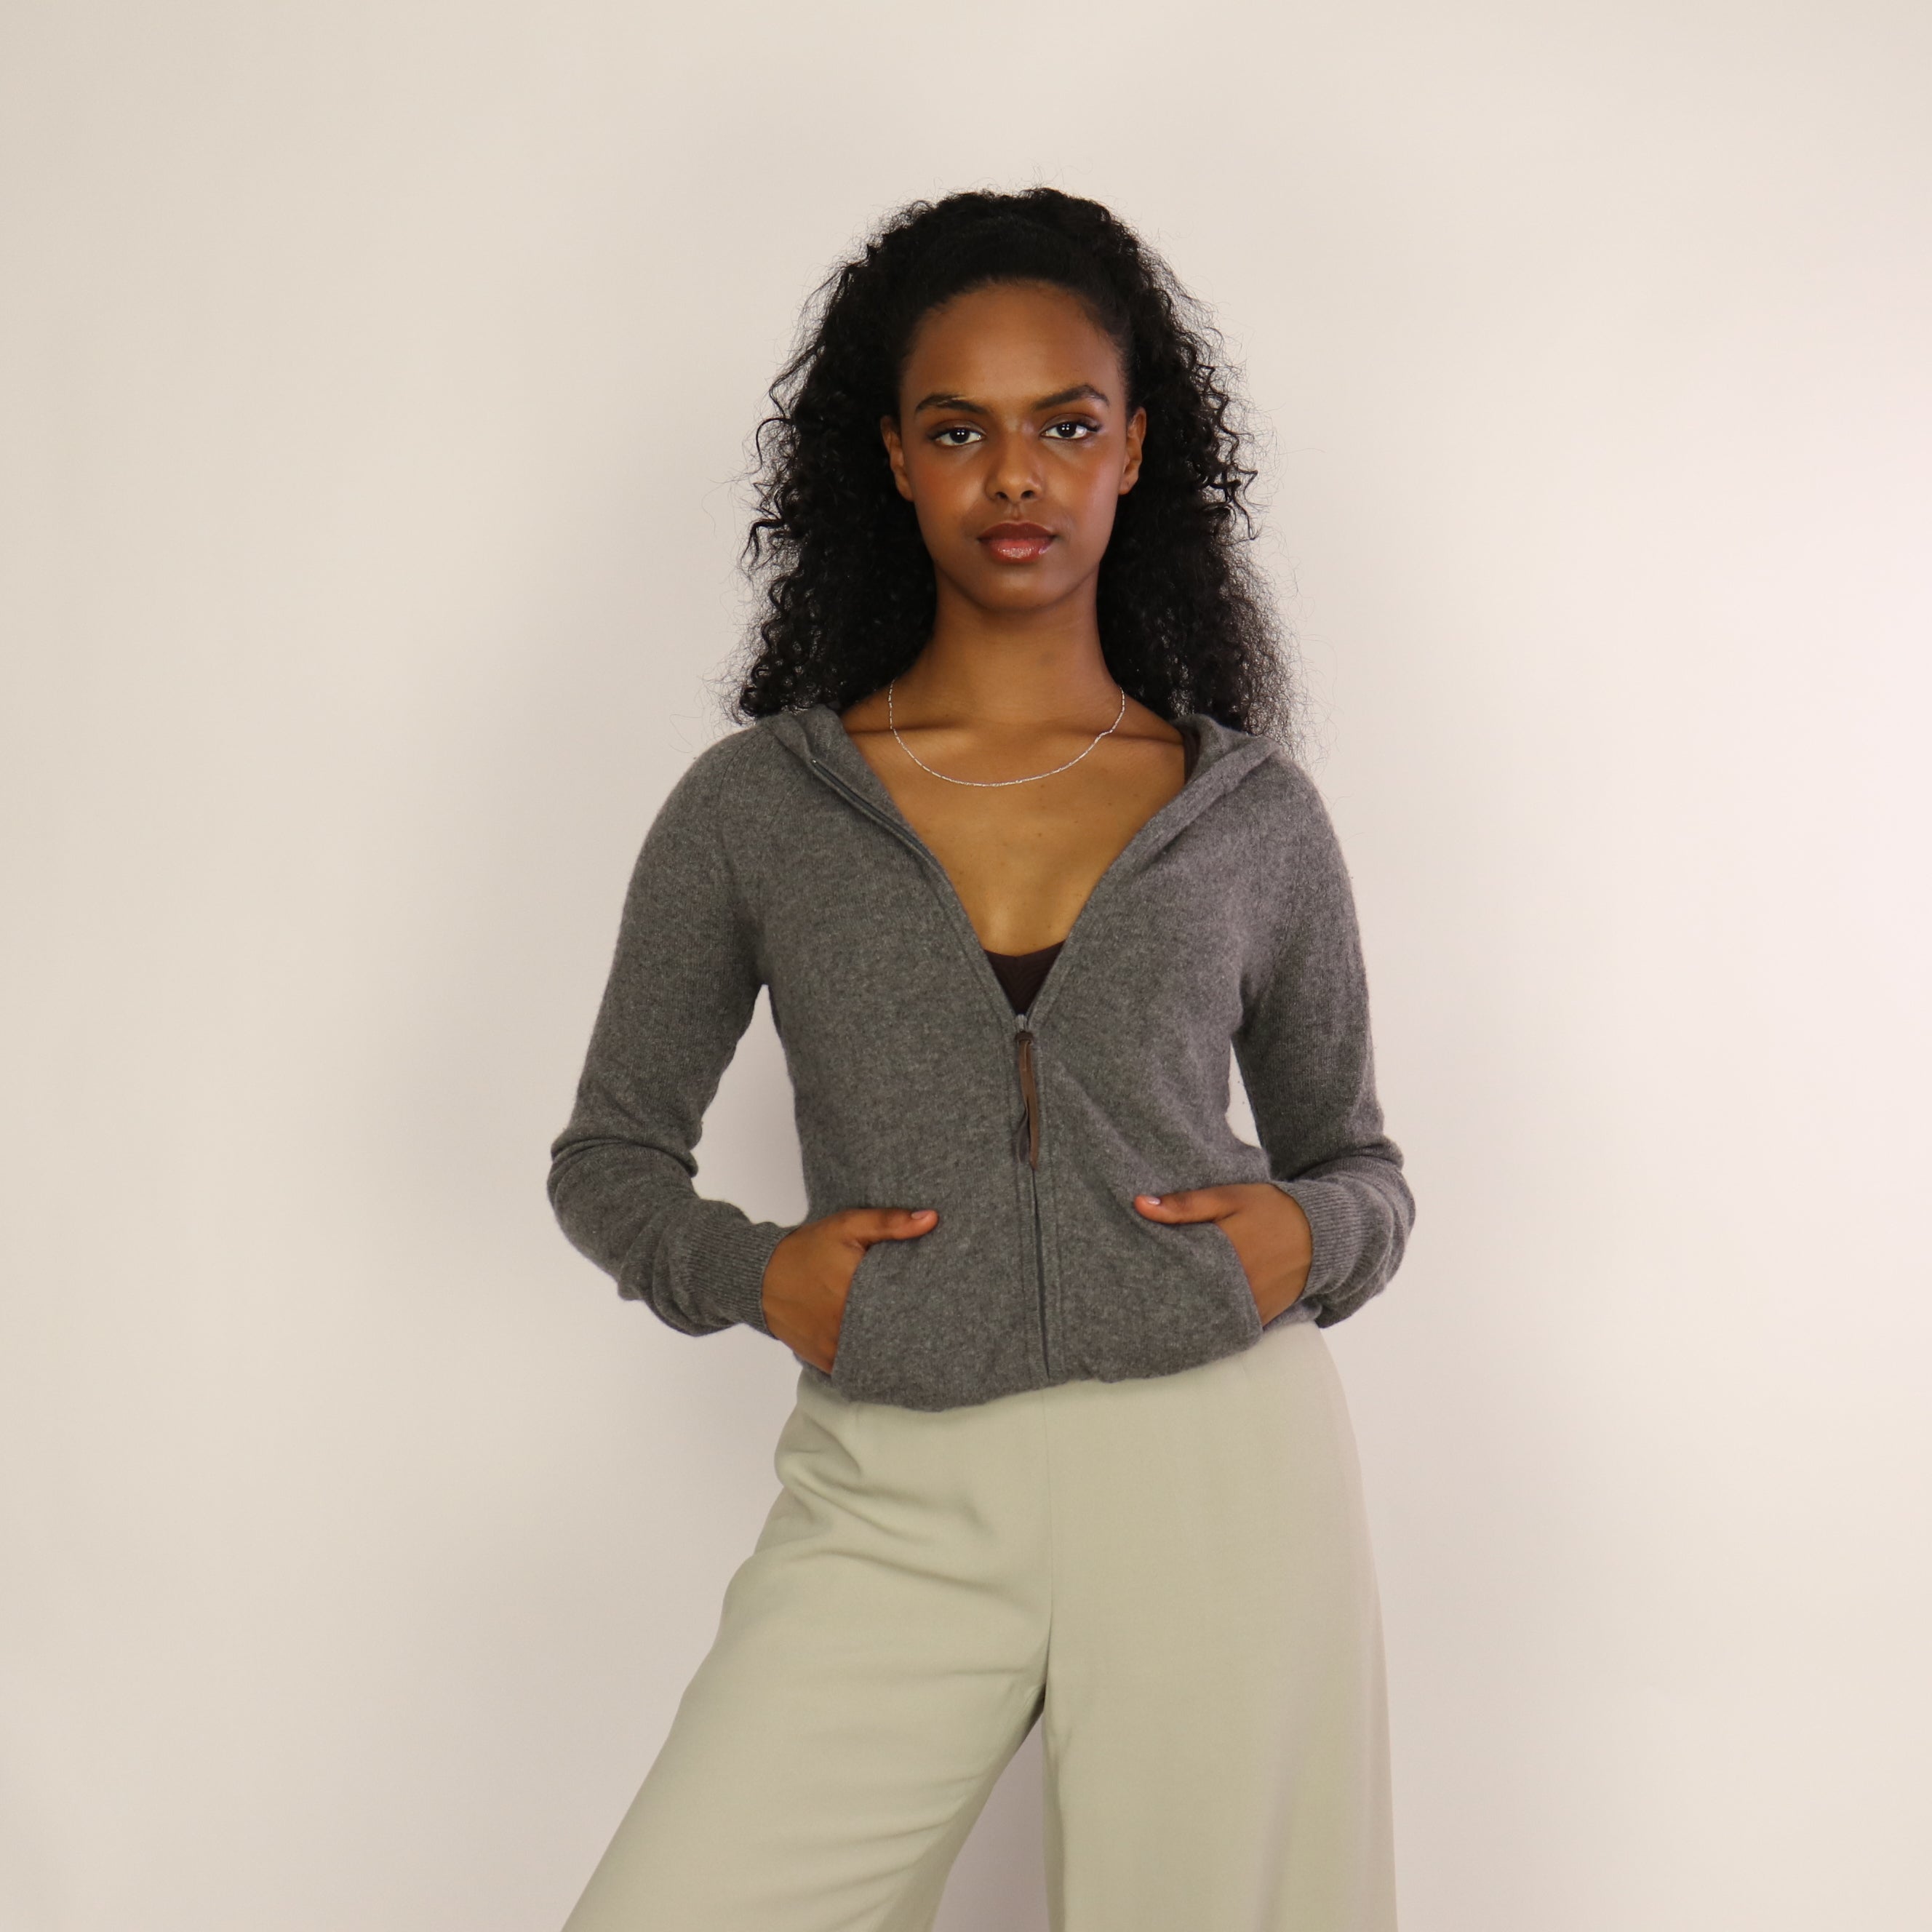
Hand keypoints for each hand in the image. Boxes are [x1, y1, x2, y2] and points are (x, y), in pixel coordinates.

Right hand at [760, 1207, 938, 1373]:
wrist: (760, 1276)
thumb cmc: (807, 1249)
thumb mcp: (847, 1226)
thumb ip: (889, 1222)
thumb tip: (932, 1219)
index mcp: (857, 1293)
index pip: (905, 1310)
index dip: (925, 1310)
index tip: (940, 1306)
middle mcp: (846, 1326)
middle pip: (893, 1337)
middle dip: (911, 1332)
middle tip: (931, 1324)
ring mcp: (834, 1348)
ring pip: (876, 1357)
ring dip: (892, 1350)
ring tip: (912, 1340)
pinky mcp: (824, 1360)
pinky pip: (855, 1369)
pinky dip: (869, 1363)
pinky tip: (884, 1353)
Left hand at [1133, 1183, 1312, 1326]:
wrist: (1321, 1232)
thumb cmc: (1270, 1208)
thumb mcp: (1228, 1196)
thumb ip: (1185, 1204)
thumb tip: (1139, 1205)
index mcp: (1227, 1253)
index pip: (1179, 1271)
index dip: (1153, 1276)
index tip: (1130, 1276)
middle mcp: (1240, 1285)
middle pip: (1190, 1299)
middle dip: (1165, 1298)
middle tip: (1136, 1297)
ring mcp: (1253, 1306)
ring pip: (1209, 1317)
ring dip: (1187, 1312)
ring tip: (1157, 1310)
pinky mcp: (1263, 1317)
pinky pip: (1231, 1325)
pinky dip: (1212, 1321)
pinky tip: (1193, 1316)